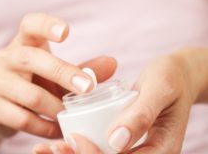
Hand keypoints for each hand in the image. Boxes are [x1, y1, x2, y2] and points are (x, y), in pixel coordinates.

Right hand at [0, 13, 116, 138]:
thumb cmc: (31, 85)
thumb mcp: (54, 75)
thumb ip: (80, 69)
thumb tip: (112, 64)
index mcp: (22, 44)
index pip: (30, 25)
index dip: (46, 25)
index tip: (66, 32)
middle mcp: (5, 58)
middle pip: (32, 59)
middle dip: (63, 73)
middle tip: (87, 87)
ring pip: (30, 95)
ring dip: (56, 109)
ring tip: (72, 116)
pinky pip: (22, 119)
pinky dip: (44, 127)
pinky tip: (57, 130)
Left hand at [33, 54, 197, 153]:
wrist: (176, 76)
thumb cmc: (170, 79)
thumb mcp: (159, 90)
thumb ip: (141, 115)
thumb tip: (116, 142)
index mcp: (160, 151)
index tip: (74, 139)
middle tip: (52, 148)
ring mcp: (132, 151)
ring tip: (46, 149)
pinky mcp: (121, 143)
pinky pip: (98, 149)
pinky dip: (76, 149)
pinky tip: (56, 144)